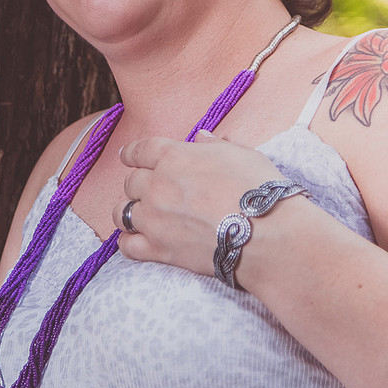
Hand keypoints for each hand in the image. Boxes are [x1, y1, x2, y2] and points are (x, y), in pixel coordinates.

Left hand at [112, 130, 286, 275]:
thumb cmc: (259, 190)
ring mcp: (154, 218)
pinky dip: (128, 242)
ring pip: (121, 212)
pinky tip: (136, 241)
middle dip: (138, 184)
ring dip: (129, 212)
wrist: (267, 235)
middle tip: (149, 190)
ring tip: (140, 216)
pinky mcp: (158, 249)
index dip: (131, 153)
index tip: (128, 156)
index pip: (140, 150)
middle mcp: (157, 185)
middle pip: (130, 182)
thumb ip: (213, 145)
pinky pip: (127, 246)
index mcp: (174, 156)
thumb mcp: (241, 154)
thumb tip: (201, 137)